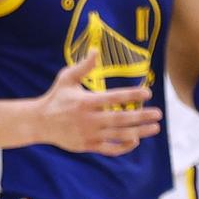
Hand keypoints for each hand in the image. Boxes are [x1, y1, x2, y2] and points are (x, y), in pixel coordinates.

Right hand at [35, 51, 160, 154]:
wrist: (39, 122)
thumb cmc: (56, 97)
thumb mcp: (66, 79)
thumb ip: (83, 66)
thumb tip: (96, 50)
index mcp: (85, 102)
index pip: (114, 97)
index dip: (132, 95)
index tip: (148, 93)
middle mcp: (88, 119)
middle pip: (121, 118)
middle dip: (142, 116)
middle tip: (158, 114)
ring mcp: (89, 134)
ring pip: (120, 135)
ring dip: (140, 131)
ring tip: (154, 127)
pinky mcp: (88, 146)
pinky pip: (111, 149)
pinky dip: (125, 146)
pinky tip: (136, 140)